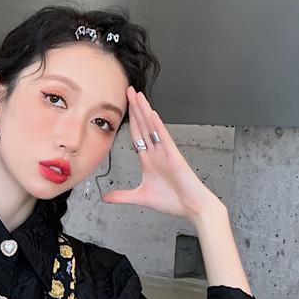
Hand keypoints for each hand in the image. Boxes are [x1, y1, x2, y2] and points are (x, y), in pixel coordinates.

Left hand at [110, 88, 211, 222]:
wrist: (193, 207)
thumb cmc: (173, 200)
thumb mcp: (141, 197)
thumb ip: (122, 196)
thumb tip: (105, 197)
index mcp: (149, 160)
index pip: (137, 135)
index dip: (130, 120)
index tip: (123, 106)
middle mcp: (156, 152)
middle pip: (143, 126)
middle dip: (136, 109)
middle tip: (129, 90)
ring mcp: (165, 153)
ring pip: (153, 128)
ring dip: (145, 112)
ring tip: (138, 96)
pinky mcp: (174, 157)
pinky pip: (165, 139)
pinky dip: (159, 127)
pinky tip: (153, 115)